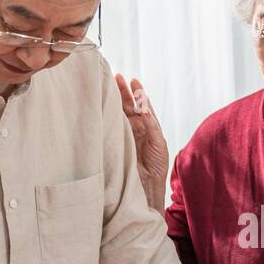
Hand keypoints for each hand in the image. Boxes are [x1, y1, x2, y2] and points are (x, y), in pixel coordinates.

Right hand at [116, 73, 168, 211]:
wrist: (146, 186)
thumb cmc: (157, 167)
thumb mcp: (158, 144)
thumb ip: (152, 126)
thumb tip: (145, 109)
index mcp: (149, 128)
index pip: (142, 106)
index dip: (137, 93)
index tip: (132, 80)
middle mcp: (136, 129)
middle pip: (129, 106)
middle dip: (123, 92)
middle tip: (115, 77)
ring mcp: (125, 135)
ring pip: (120, 113)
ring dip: (115, 100)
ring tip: (109, 85)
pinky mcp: (116, 142)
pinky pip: (113, 126)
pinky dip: (110, 115)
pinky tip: (105, 105)